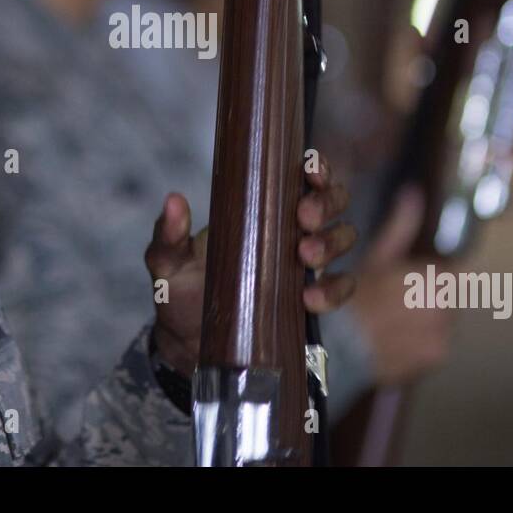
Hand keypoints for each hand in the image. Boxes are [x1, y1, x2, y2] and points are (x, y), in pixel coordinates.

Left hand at [145, 156, 357, 375]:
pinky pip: (342, 288)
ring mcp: (306, 265)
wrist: (190, 344)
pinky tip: (309, 298)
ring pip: (343, 238)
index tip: (309, 172)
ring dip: (331, 243)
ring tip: (305, 256)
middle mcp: (292, 229)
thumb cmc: (183, 291)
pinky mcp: (313, 299)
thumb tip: (173, 200)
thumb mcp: (169, 262)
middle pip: (334, 202)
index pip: (303, 175)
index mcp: (263, 207)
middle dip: (326, 204)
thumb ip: (168, 235)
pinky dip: (334, 290)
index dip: (317, 168)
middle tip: (302, 218)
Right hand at [347, 186, 455, 387]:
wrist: (337, 349)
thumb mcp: (376, 255)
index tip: (413, 276)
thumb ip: (401, 226)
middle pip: (452, 295)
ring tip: (395, 318)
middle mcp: (447, 308)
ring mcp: (443, 336)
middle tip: (399, 298)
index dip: (435, 271)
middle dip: (432, 294)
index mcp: (437, 277)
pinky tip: (396, 337)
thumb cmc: (353, 297)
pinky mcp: (435, 358)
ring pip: (444, 319)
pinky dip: (422, 340)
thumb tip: (413, 192)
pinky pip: (436, 342)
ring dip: (428, 317)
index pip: (457, 270)